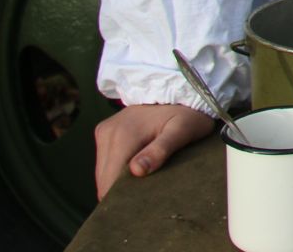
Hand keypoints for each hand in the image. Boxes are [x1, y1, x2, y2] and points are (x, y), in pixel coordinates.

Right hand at [93, 103, 216, 198]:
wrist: (182, 88)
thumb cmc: (188, 112)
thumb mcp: (183, 130)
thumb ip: (161, 150)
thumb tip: (136, 171)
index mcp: (124, 135)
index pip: (109, 180)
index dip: (121, 196)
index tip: (137, 204)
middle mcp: (108, 132)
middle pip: (104, 178)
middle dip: (120, 190)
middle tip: (143, 195)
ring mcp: (105, 130)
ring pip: (103, 171)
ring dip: (118, 180)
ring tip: (142, 180)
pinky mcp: (105, 131)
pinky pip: (106, 160)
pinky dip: (117, 169)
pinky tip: (136, 168)